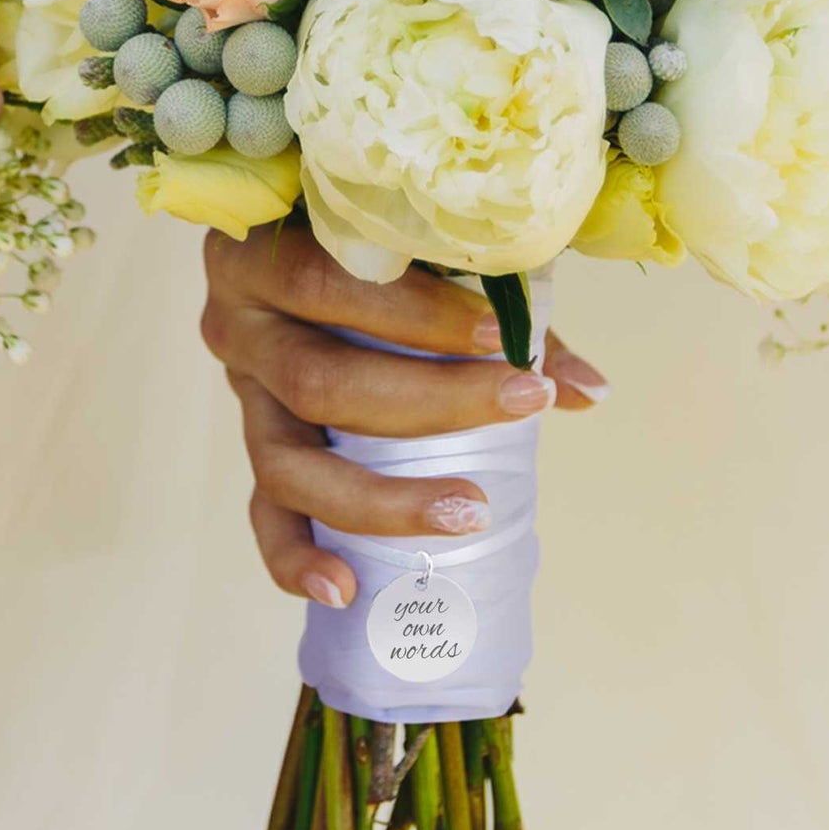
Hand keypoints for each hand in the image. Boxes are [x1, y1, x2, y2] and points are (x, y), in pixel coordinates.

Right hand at [201, 227, 607, 608]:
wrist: (313, 243)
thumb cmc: (387, 241)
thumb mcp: (431, 251)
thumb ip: (505, 309)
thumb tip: (591, 392)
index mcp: (263, 252)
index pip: (327, 282)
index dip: (415, 312)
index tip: (504, 334)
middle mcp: (238, 323)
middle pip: (318, 380)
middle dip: (430, 401)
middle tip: (524, 404)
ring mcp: (242, 393)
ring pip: (287, 462)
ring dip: (380, 498)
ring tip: (467, 513)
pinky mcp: (255, 447)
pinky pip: (264, 513)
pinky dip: (296, 557)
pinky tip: (343, 588)